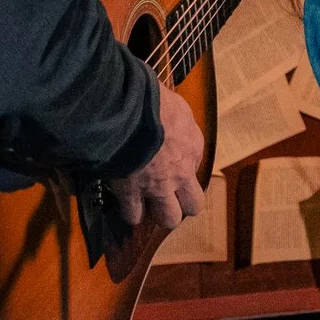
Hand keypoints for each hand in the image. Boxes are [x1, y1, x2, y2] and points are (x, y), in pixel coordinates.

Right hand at [110, 82, 204, 229]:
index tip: (170, 164)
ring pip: (168, 218)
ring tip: (146, 206)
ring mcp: (159, 187)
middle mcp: (182, 173)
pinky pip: (133, 215)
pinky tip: (123, 204)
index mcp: (193, 146)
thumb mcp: (176, 104)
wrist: (131, 113)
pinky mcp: (133, 193)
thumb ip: (176, 118)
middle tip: (167, 197)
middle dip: (182, 205)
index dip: (182, 169)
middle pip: (193, 205)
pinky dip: (129, 212)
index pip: (195, 167)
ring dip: (158, 213)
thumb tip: (169, 116)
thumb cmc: (154, 100)